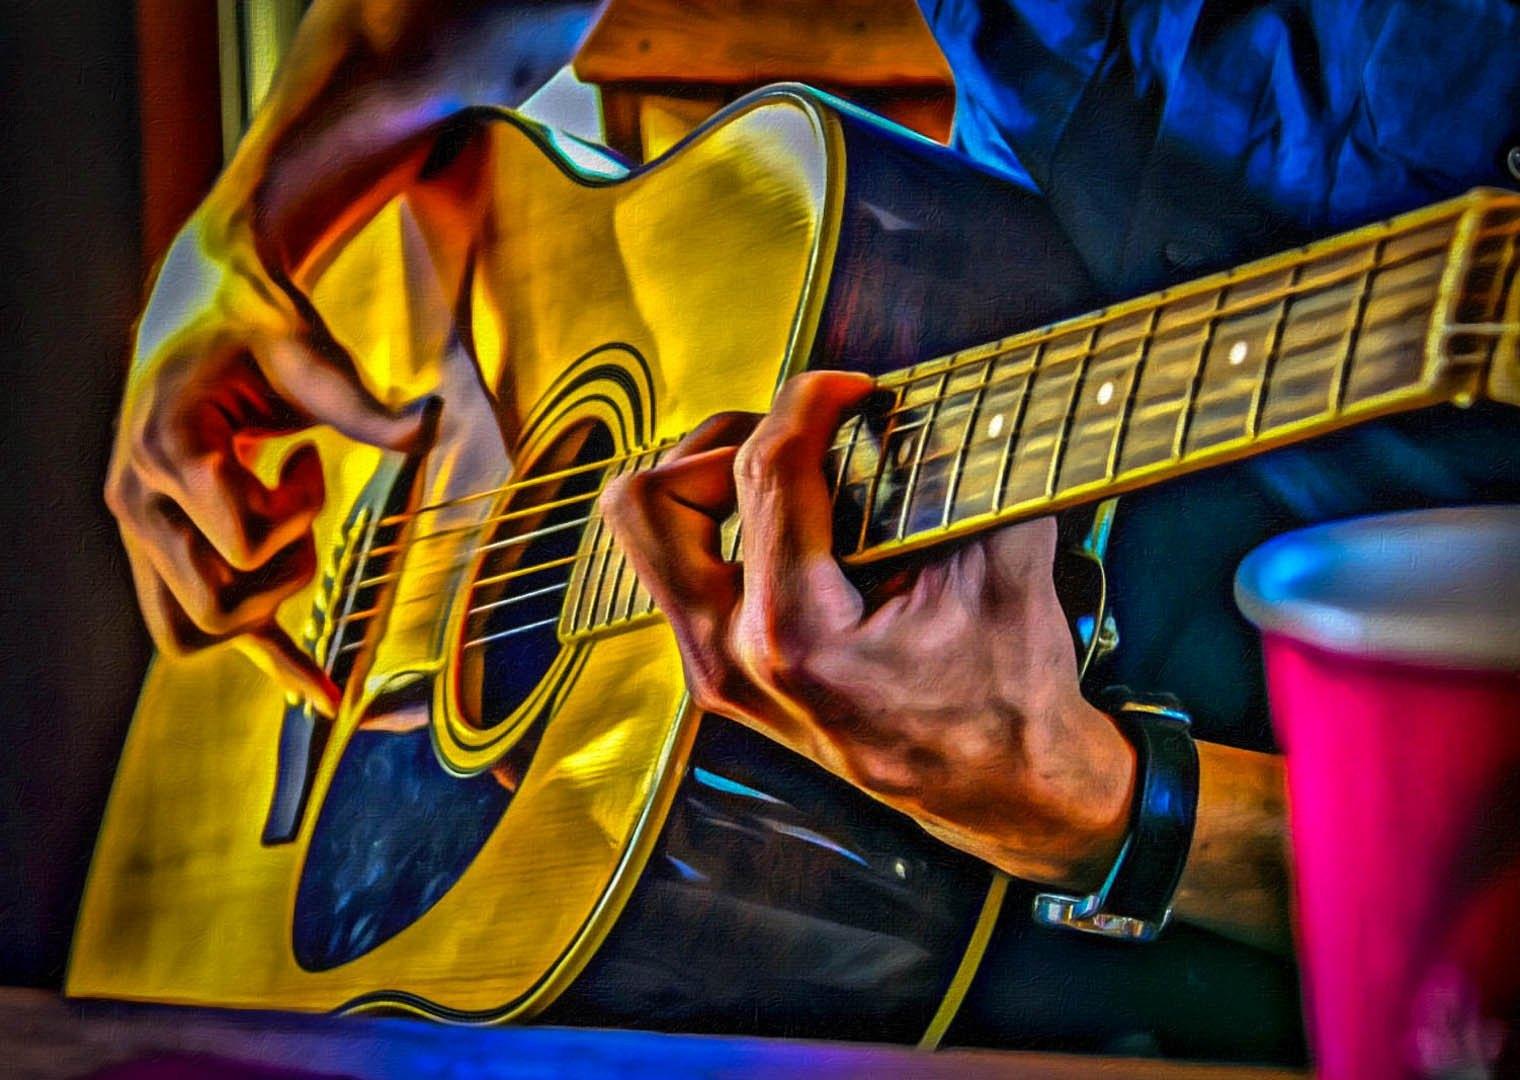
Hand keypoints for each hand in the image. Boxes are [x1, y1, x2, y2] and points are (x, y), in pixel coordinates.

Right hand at [105, 212, 425, 712]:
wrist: (204, 305)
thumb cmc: (257, 327)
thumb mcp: (310, 355)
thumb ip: (362, 404)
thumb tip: (428, 425)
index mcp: (167, 452)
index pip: (239, 545)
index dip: (297, 514)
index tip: (309, 456)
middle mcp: (138, 500)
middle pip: (215, 604)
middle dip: (284, 568)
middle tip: (301, 501)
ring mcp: (144, 530)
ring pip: (193, 629)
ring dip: (263, 598)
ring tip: (287, 530)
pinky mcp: (166, 546)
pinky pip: (202, 625)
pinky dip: (266, 662)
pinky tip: (325, 696)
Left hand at [602, 371, 1136, 889]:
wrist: (994, 791)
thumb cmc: (1004, 694)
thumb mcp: (1003, 573)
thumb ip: (968, 476)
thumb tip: (944, 399)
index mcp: (797, 635)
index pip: (765, 473)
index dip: (808, 401)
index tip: (853, 387)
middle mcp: (732, 657)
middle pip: (651, 503)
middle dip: (716, 444)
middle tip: (794, 438)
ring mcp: (716, 671)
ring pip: (649, 536)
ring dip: (705, 482)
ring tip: (788, 472)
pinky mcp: (719, 674)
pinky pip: (682, 572)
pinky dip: (723, 527)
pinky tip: (795, 524)